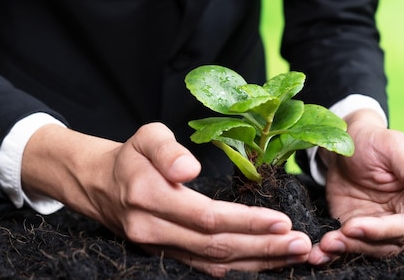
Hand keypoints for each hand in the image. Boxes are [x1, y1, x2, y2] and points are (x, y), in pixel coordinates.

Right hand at [22, 122, 311, 277]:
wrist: (102, 185)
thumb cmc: (131, 157)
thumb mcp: (145, 137)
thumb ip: (165, 149)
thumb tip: (188, 168)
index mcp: (148, 198)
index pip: (205, 217)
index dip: (245, 221)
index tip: (280, 219)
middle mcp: (153, 231)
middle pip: (215, 247)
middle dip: (263, 246)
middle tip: (301, 243)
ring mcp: (161, 249)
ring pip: (215, 265)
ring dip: (258, 262)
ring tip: (294, 255)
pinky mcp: (170, 256)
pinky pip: (208, 268)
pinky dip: (241, 267)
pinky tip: (267, 261)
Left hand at [307, 110, 403, 264]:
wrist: (344, 141)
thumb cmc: (374, 140)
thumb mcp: (396, 146)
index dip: (381, 230)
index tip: (354, 226)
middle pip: (387, 243)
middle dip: (359, 243)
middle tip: (331, 240)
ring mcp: (381, 227)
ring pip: (368, 249)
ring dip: (345, 249)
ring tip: (323, 245)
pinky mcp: (357, 230)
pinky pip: (349, 245)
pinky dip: (334, 252)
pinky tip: (317, 254)